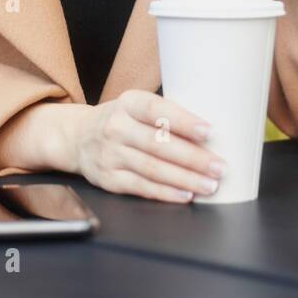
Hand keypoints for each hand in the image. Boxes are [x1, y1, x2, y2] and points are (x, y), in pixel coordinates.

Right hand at [72, 89, 226, 202]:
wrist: (77, 137)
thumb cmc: (121, 120)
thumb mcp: (135, 106)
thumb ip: (165, 115)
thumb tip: (208, 133)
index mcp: (128, 103)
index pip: (156, 110)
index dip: (183, 121)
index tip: (208, 131)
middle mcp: (116, 127)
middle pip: (158, 144)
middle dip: (193, 158)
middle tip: (219, 167)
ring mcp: (110, 154)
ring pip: (152, 169)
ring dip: (185, 179)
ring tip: (209, 185)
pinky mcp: (108, 178)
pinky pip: (141, 187)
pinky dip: (166, 193)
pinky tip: (185, 195)